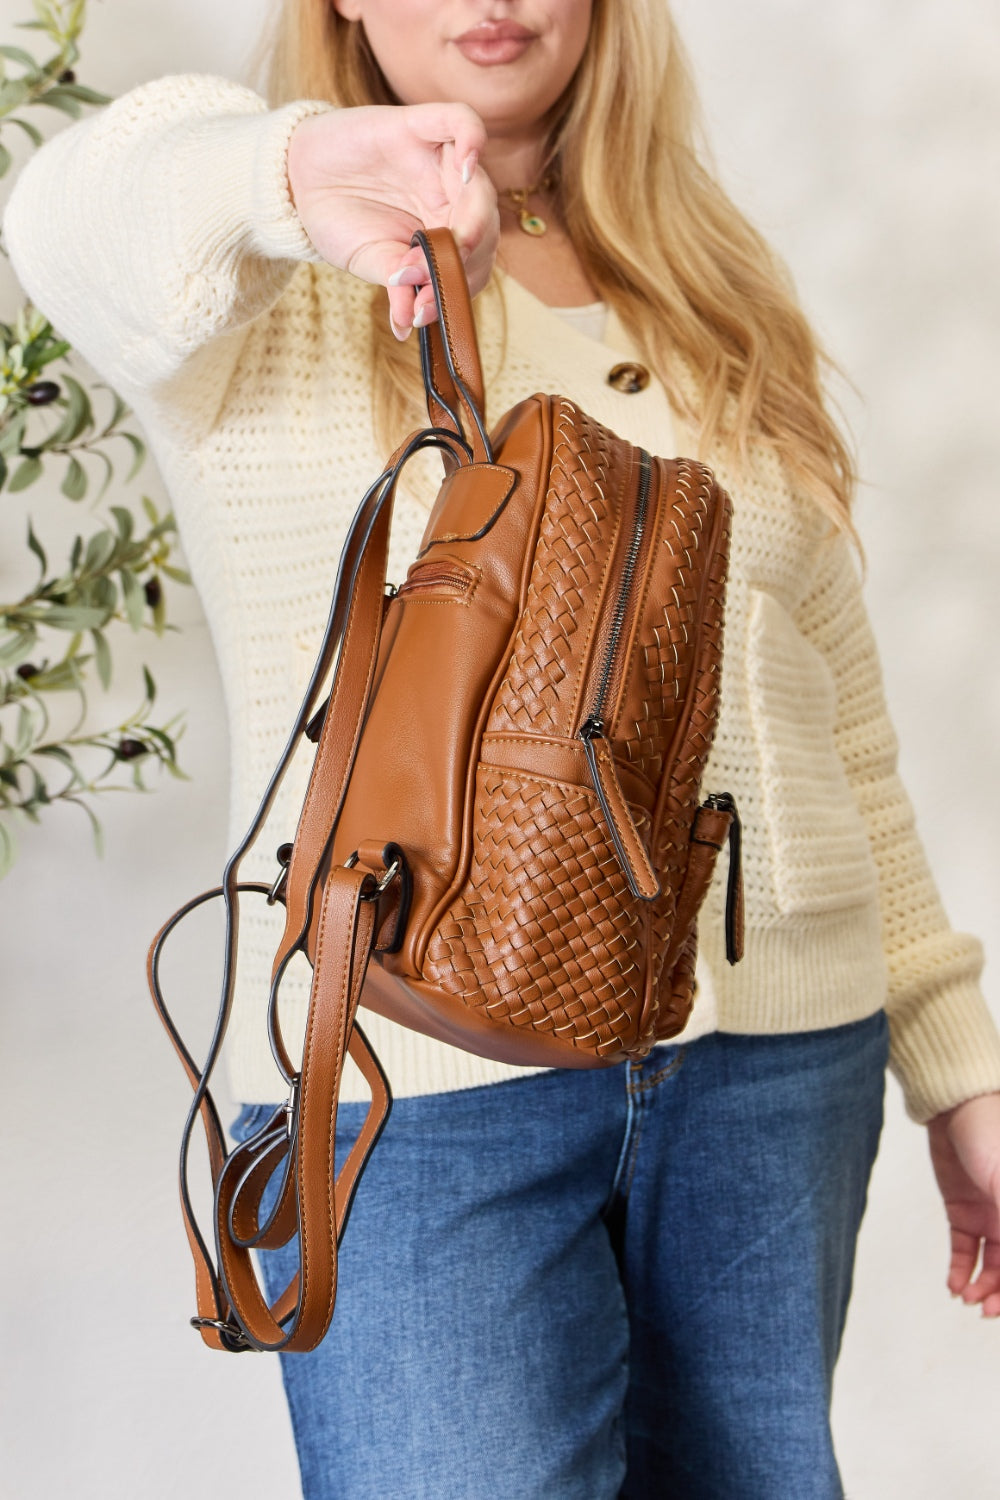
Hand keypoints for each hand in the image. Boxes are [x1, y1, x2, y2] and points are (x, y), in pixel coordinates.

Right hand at [286, 103, 498, 339]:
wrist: (298, 182)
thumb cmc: (339, 222)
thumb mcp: (369, 260)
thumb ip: (396, 285)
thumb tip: (408, 323)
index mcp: (445, 233)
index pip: (473, 261)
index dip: (456, 287)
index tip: (426, 309)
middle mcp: (450, 199)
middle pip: (486, 226)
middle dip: (466, 261)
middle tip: (432, 282)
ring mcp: (440, 162)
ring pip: (480, 187)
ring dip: (474, 220)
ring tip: (449, 244)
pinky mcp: (420, 124)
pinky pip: (462, 121)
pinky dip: (473, 140)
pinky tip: (465, 170)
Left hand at [926, 1091, 999, 1315]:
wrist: (953, 1105)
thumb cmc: (991, 1131)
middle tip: (987, 1310)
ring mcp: (991, 1217)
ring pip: (993, 1267)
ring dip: (983, 1287)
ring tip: (968, 1298)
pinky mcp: (963, 1212)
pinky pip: (966, 1252)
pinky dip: (962, 1271)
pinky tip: (956, 1286)